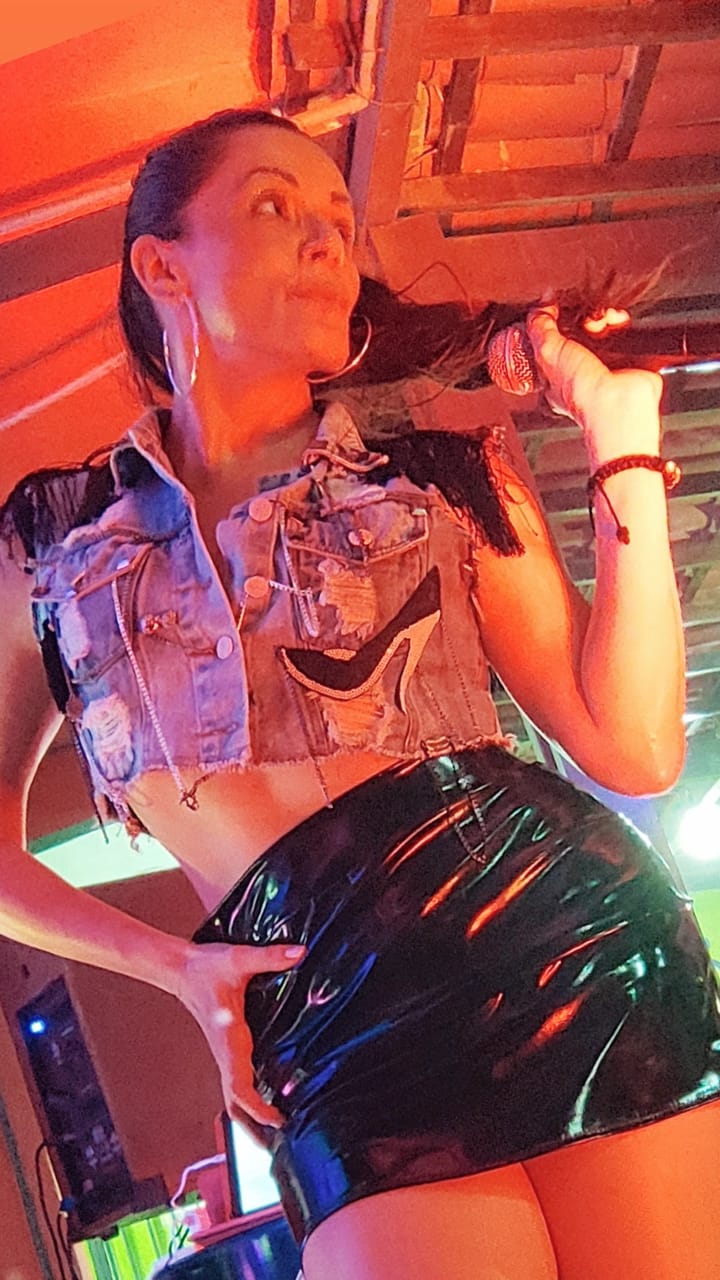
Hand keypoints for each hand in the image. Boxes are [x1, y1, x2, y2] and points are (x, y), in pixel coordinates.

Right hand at [177, 940, 305, 1127]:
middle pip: (235, 1105)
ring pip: (233, 1098)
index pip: (239, 1086)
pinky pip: (236, 1083)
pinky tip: (266, 1103)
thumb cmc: (207, 967)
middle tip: (279, 1148)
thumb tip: (297, 954)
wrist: (181, 968)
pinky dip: (249, 1101)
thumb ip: (268, 956)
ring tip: (275, 1138)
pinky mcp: (226, 1050)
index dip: (257, 1108)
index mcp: (229, 1039)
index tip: (277, 1121)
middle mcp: (225, 1053)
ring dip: (250, 1120)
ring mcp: (224, 1055)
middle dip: (253, 1130)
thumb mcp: (238, 958)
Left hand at [525, 303, 662, 461]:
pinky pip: (624, 329)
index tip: (556, 307)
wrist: (619, 402)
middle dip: (581, 316)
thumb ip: (539, 327)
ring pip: (602, 327)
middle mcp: (582, 369)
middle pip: (578, 329)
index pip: (550, 339)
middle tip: (584, 317)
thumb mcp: (547, 353)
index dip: (553, 321)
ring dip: (602, 316)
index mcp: (557, 374)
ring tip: (602, 319)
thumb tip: (542, 303)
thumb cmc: (582, 392)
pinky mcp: (629, 357)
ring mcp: (606, 363)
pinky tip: (618, 321)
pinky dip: (622, 321)